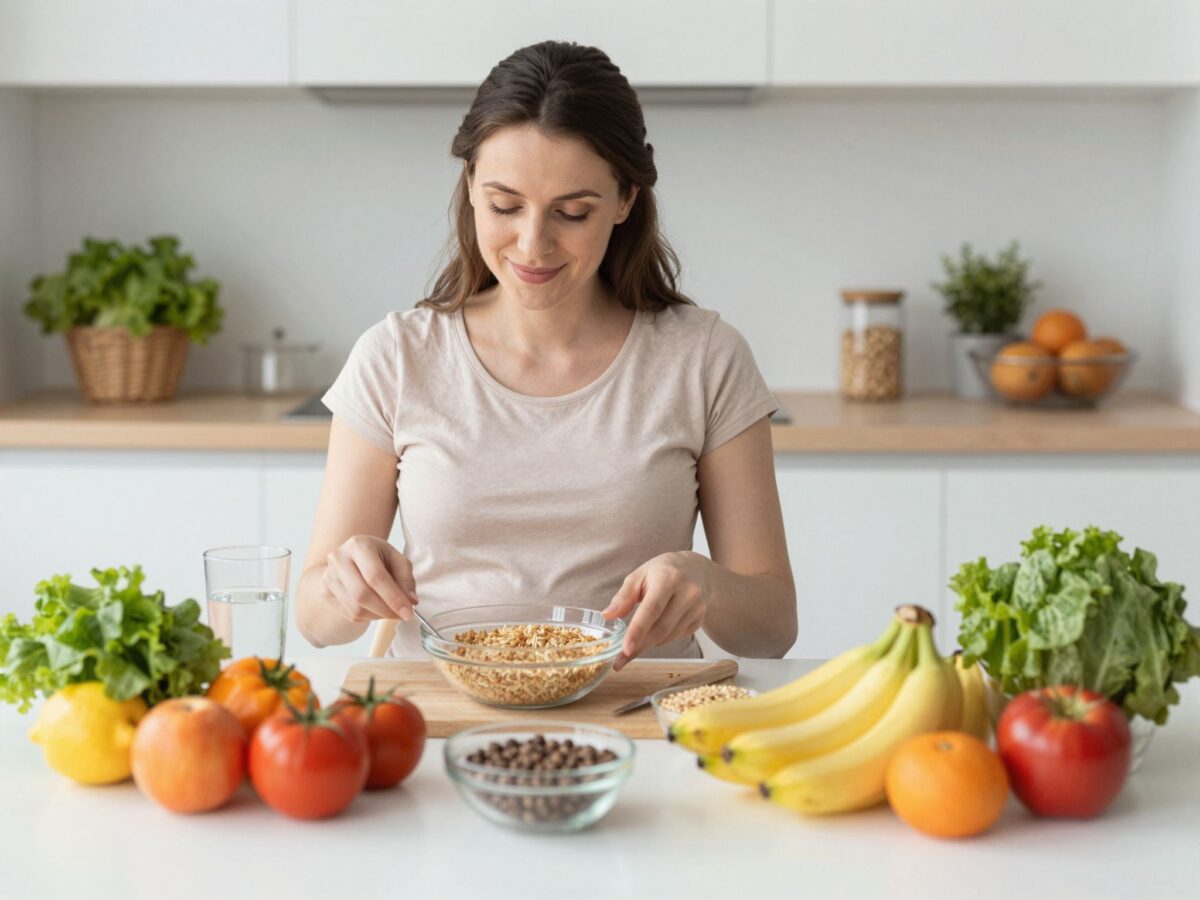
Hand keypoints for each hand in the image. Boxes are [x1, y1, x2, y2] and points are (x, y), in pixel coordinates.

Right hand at [323, 535, 417, 623]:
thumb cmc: (379, 558)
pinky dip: (368, 617)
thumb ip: (406, 579)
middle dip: (386, 610)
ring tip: (390, 610)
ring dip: (378, 615)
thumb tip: (411, 602)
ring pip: (355, 608)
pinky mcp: (325, 592)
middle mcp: (339, 558)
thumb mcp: (398, 560)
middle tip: (402, 615)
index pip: (375, 576)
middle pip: (362, 594)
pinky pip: (349, 614)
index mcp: (359, 545)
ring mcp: (328, 576)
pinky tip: (376, 608)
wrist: (352, 559)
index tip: (408, 612)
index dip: (393, 597)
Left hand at [602, 551, 708, 671]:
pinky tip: (656, 629)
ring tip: (636, 639)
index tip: (625, 649)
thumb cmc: (662, 572)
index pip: (652, 609)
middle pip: (661, 628)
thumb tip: (607, 616)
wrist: (695, 570)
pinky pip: (677, 637)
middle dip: (639, 646)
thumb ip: (624, 596)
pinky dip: (662, 639)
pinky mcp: (700, 619)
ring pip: (668, 636)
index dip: (638, 631)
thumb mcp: (640, 576)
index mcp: (668, 578)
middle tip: (621, 659)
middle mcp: (687, 593)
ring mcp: (697, 607)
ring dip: (649, 643)